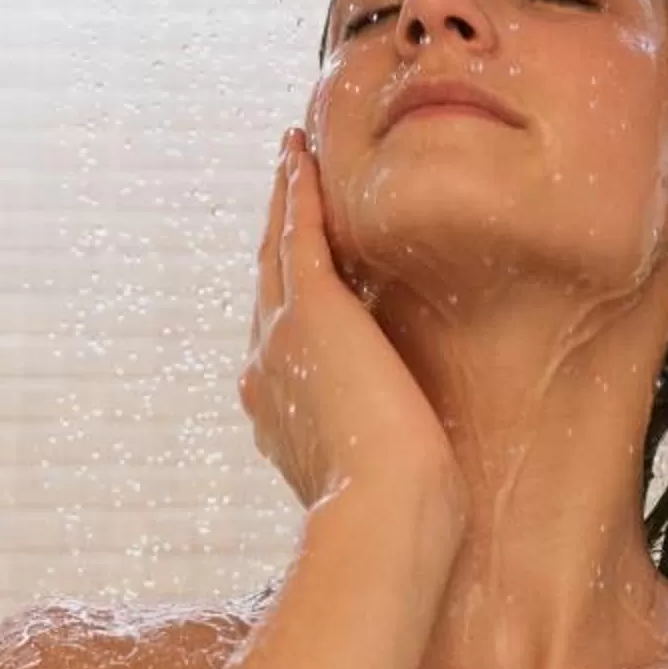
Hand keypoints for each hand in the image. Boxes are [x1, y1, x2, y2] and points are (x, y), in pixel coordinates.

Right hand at [240, 129, 465, 527]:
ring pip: (277, 247)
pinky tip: (299, 154)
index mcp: (278, 407)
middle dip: (274, 232)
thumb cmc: (399, 513)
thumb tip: (396, 444)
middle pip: (267, 281)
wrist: (384, 514)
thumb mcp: (375, 475)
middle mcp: (268, 366)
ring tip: (290, 154)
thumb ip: (372, 446)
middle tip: (284, 183)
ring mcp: (284, 334)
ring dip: (282, 197)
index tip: (293, 262)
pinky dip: (295, 191)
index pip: (278, 333)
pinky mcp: (313, 309)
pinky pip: (298, 233)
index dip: (283, 291)